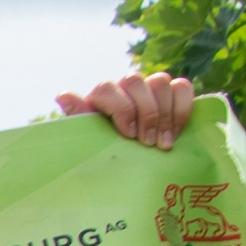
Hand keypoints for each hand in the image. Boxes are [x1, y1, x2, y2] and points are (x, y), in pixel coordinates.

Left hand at [53, 72, 195, 150]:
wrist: (130, 163)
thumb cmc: (105, 152)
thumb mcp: (90, 139)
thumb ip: (80, 117)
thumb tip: (62, 95)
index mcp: (101, 97)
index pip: (107, 87)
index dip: (122, 108)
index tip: (129, 135)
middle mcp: (124, 87)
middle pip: (136, 81)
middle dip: (145, 113)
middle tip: (147, 143)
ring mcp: (149, 88)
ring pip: (160, 81)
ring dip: (164, 114)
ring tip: (163, 144)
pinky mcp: (173, 94)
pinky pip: (182, 87)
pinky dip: (182, 109)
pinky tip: (176, 133)